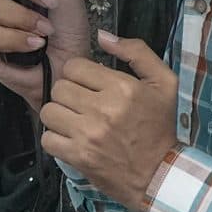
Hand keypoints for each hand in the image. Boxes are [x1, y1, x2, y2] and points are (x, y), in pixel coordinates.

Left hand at [40, 33, 180, 210]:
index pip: (74, 67)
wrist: (161, 175)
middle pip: (59, 87)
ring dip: (59, 115)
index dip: (79, 73)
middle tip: (83, 104)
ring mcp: (88, 134)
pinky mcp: (78, 157)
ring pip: (49, 111)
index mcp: (121, 87)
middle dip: (69, 93)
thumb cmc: (161, 127)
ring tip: (74, 120)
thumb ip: (136, 52)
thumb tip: (102, 36)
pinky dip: (55, 138)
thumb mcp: (164, 82)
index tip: (90, 85)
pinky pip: (47, 138)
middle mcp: (102, 109)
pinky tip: (70, 139)